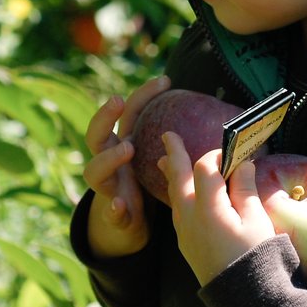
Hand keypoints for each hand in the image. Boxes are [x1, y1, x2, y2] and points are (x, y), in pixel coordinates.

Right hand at [82, 75, 170, 258]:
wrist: (126, 226)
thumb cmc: (142, 185)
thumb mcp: (151, 159)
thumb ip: (170, 142)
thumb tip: (212, 116)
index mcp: (121, 145)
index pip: (128, 114)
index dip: (144, 95)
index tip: (166, 80)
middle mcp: (109, 164)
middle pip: (95, 136)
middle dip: (104, 117)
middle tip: (117, 101)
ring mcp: (108, 188)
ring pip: (94, 171)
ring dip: (109, 158)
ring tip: (128, 148)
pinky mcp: (114, 215)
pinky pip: (109, 211)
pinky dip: (113, 208)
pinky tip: (120, 204)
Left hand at [157, 132, 276, 285]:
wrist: (244, 298)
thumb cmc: (255, 257)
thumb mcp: (256, 221)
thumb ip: (245, 190)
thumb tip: (242, 165)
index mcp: (209, 207)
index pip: (205, 168)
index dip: (216, 156)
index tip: (230, 152)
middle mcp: (190, 216)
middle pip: (179, 178)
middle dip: (175, 155)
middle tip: (168, 135)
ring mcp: (184, 231)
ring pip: (174, 195)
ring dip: (172, 175)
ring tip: (164, 161)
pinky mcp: (185, 243)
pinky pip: (176, 211)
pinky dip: (176, 195)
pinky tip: (180, 194)